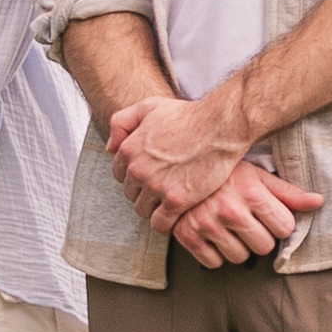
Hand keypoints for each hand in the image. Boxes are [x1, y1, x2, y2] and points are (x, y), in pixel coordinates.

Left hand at [107, 91, 249, 226]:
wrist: (221, 125)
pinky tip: (177, 217)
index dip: (135, 176)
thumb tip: (110, 147)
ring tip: (170, 204)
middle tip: (164, 189)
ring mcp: (156, 186)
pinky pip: (160, 224)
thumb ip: (122, 123)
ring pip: (143, 210)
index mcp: (129, 149)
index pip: (119, 174)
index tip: (151, 176)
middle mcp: (138, 170)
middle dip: (144, 193)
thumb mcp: (149, 107)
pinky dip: (166, 224)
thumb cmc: (189, 115)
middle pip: (131, 193)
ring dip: (155, 209)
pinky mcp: (176, 200)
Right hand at [160, 156, 325, 266]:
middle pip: (264, 247)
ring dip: (237, 247)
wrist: (179, 166)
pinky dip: (214, 254)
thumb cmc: (224, 173)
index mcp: (252, 193)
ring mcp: (207, 224)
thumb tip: (319, 202)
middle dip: (260, 237)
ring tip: (229, 229)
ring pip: (239, 258)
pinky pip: (213, 262)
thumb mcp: (257, 175)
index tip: (267, 215)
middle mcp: (230, 210)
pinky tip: (212, 237)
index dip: (279, 223)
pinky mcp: (186, 236)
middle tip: (247, 223)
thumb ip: (288, 193)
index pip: (284, 228)